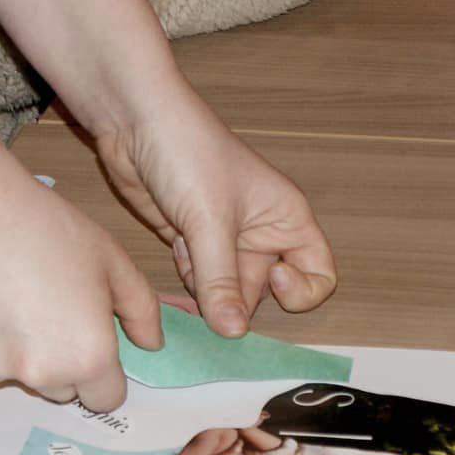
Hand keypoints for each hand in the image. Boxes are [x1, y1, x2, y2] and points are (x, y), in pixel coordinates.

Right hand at [0, 172, 161, 410]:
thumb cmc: (48, 230)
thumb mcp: (113, 262)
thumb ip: (142, 311)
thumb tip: (151, 344)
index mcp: (88, 357)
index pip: (106, 398)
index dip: (105, 373)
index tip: (94, 341)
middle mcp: (42, 374)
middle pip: (64, 390)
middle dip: (66, 363)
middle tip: (55, 311)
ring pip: (23, 376)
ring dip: (27, 354)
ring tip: (18, 299)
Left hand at [94, 86, 337, 338]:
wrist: (136, 120)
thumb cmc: (188, 152)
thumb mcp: (210, 221)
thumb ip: (221, 282)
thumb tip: (233, 333)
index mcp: (287, 219)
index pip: (319, 275)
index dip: (301, 290)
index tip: (273, 277)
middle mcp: (263, 234)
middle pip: (263, 293)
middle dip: (236, 298)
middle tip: (206, 280)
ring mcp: (225, 241)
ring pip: (226, 293)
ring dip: (205, 290)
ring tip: (187, 249)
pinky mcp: (192, 243)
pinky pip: (197, 283)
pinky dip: (185, 282)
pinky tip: (174, 247)